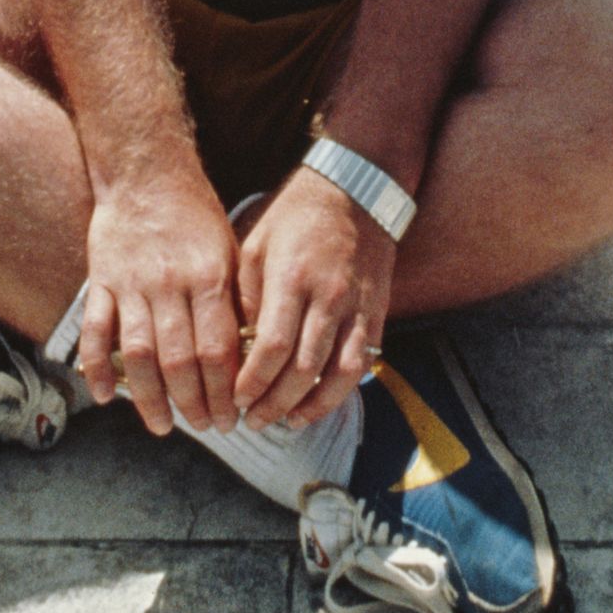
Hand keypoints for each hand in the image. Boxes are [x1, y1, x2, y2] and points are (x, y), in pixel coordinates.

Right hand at [79, 170, 242, 437]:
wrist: (146, 170)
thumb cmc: (195, 212)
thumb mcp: (228, 247)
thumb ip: (234, 297)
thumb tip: (252, 350)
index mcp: (208, 276)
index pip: (218, 350)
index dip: (224, 391)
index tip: (232, 417)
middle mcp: (170, 283)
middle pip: (180, 360)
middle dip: (194, 403)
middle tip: (207, 428)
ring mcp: (132, 283)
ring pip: (138, 354)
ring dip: (150, 398)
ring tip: (164, 426)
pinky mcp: (101, 280)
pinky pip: (95, 330)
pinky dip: (97, 366)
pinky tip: (105, 395)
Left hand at [234, 165, 396, 430]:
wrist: (356, 190)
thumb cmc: (296, 215)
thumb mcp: (257, 242)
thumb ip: (247, 295)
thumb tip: (238, 346)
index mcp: (292, 277)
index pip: (272, 346)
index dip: (253, 381)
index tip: (236, 398)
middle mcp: (328, 296)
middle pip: (303, 369)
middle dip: (275, 403)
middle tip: (252, 420)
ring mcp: (356, 307)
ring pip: (337, 374)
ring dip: (310, 406)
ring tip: (285, 422)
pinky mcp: (375, 313)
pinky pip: (361, 363)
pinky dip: (340, 391)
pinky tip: (318, 404)